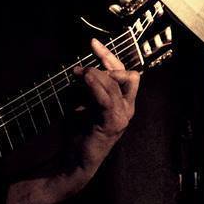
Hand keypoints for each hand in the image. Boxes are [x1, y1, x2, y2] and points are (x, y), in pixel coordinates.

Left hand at [72, 38, 140, 165]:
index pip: (123, 72)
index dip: (108, 55)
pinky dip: (95, 85)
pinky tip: (85, 79)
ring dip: (96, 74)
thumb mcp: (84, 103)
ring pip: (116, 84)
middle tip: (83, 70)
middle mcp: (127, 108)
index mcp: (123, 102)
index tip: (93, 43)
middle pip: (128, 74)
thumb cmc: (79, 132)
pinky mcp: (112, 123)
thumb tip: (83, 70)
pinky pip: (107, 99)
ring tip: (79, 75)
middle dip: (107, 64)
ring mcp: (122, 116)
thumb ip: (89, 88)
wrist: (75, 160)